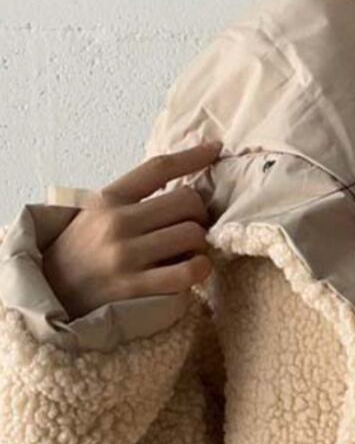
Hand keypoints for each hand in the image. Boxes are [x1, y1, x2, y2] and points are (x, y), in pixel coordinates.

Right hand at [42, 140, 222, 320]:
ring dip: (200, 244)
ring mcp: (126, 255)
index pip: (158, 168)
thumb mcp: (94, 214)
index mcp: (108, 199)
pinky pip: (188, 271)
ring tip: (188, 251)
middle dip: (199, 214)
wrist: (51, 293)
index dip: (193, 156)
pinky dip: (201, 268)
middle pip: (187, 201)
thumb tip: (180, 186)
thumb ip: (131, 200)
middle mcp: (117, 222)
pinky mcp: (136, 286)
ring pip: (193, 234)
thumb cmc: (80, 253)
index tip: (215, 150)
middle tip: (193, 227)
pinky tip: (195, 269)